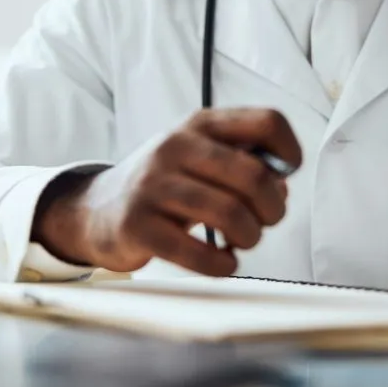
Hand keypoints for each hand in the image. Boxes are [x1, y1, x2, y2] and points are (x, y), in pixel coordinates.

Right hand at [37, 108, 301, 276]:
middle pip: (254, 175)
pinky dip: (221, 264)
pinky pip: (196, 252)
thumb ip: (243, 164)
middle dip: (272, 209)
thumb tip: (280, 188)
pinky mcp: (138, 225)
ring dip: (249, 237)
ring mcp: (153, 185)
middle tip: (265, 222)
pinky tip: (223, 262)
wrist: (97, 208)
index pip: (266, 122)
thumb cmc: (164, 185)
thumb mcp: (199, 158)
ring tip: (241, 241)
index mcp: (200, 125)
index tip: (286, 176)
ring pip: (230, 213)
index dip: (290, 152)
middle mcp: (176, 147)